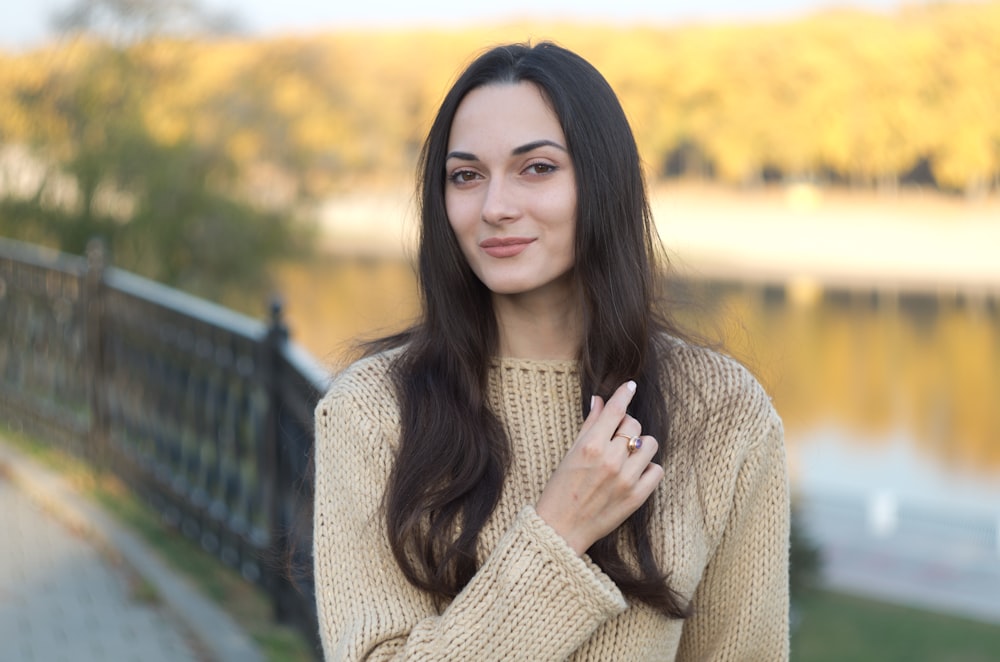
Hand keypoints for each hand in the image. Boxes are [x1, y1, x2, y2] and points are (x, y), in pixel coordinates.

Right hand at [535, 380, 663, 554]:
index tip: (630, 385)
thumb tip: (601, 401)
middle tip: (614, 437)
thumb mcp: (570, 453)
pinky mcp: (637, 497)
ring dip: (640, 446)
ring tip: (626, 456)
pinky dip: (648, 468)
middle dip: (626, 426)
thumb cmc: (560, 489)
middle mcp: (610, 460)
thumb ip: (589, 426)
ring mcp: (626, 480)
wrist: (561, 529)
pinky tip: (633, 473)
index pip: (615, 410)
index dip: (624, 393)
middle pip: (634, 425)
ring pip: (650, 444)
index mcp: (590, 447)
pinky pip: (657, 470)